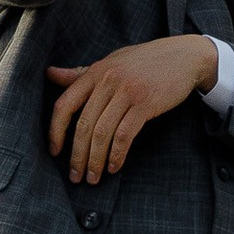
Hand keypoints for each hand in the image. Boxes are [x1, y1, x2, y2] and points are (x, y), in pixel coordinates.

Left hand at [47, 36, 220, 183]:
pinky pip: (125, 134)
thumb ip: (81, 73)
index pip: (64, 104)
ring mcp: (127, 92)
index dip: (55, 131)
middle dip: (77, 156)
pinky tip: (114, 166)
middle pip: (83, 125)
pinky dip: (117, 154)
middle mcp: (108, 81)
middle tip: (76, 176)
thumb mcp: (111, 62)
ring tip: (94, 177)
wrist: (183, 55)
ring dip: (95, 160)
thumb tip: (50, 73)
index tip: (54, 152)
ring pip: (102, 133)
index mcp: (95, 72)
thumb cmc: (144, 61)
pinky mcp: (146, 103)